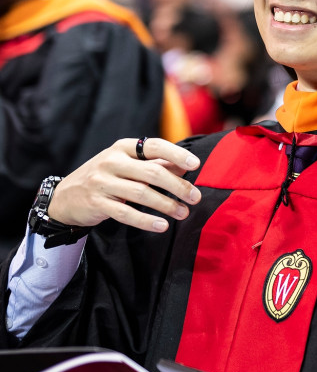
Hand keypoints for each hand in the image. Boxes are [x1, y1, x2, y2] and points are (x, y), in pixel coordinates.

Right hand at [48, 138, 201, 231]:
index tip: (196, 164)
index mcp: (123, 147)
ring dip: (166, 205)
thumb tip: (186, 166)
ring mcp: (101, 182)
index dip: (176, 154)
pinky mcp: (96, 203)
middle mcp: (111, 161)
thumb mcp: (128, 165)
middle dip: (178, 185)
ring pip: (141, 193)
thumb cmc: (106, 177)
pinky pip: (125, 213)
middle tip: (195, 197)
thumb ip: (156, 164)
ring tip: (183, 213)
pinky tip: (162, 226)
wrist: (64, 197)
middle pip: (152, 172)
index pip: (154, 146)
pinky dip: (145, 220)